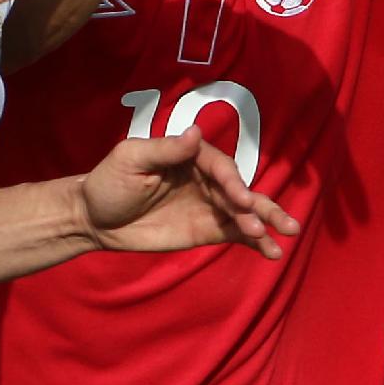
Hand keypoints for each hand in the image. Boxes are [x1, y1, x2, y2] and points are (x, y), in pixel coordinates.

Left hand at [79, 123, 299, 260]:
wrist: (95, 219)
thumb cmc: (109, 182)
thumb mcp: (131, 159)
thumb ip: (165, 150)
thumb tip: (195, 133)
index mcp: (190, 155)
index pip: (220, 167)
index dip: (233, 183)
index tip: (242, 200)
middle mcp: (205, 178)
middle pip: (240, 189)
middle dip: (261, 205)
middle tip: (283, 221)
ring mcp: (209, 205)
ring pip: (245, 212)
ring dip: (266, 222)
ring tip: (289, 233)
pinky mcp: (206, 229)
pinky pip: (236, 234)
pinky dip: (255, 242)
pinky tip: (272, 251)